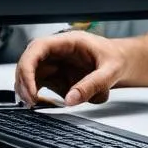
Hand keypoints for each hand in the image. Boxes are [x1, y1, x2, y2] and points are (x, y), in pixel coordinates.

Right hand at [14, 30, 129, 107]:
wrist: (123, 62)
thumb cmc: (117, 59)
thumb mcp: (110, 72)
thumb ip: (92, 85)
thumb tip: (70, 99)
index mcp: (69, 41)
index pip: (38, 47)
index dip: (28, 67)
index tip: (31, 88)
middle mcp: (57, 51)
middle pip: (28, 61)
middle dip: (24, 82)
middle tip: (30, 102)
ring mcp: (55, 63)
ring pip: (30, 74)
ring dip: (28, 90)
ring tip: (35, 105)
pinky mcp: (56, 76)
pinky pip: (39, 85)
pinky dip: (37, 96)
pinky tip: (43, 104)